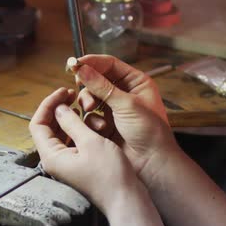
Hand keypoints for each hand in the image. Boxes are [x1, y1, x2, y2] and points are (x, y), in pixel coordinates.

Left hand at [29, 87, 143, 214]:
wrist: (125, 198)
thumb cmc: (109, 174)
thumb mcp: (90, 142)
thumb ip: (72, 123)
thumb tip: (59, 108)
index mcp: (51, 156)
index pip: (37, 124)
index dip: (48, 104)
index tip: (63, 91)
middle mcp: (55, 160)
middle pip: (47, 128)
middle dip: (57, 109)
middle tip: (71, 95)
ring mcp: (67, 163)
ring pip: (60, 134)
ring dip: (68, 118)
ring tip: (80, 105)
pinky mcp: (78, 164)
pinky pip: (72, 141)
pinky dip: (77, 128)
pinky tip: (88, 120)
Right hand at [75, 55, 180, 178]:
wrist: (152, 163)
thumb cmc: (150, 132)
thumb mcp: (126, 104)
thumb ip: (101, 86)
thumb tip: (82, 69)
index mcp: (135, 82)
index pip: (109, 64)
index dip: (91, 63)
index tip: (74, 64)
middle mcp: (124, 93)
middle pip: (96, 80)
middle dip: (88, 87)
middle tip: (80, 88)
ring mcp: (114, 109)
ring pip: (90, 98)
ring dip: (88, 104)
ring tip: (91, 110)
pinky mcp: (105, 124)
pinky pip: (90, 116)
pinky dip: (92, 121)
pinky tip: (101, 128)